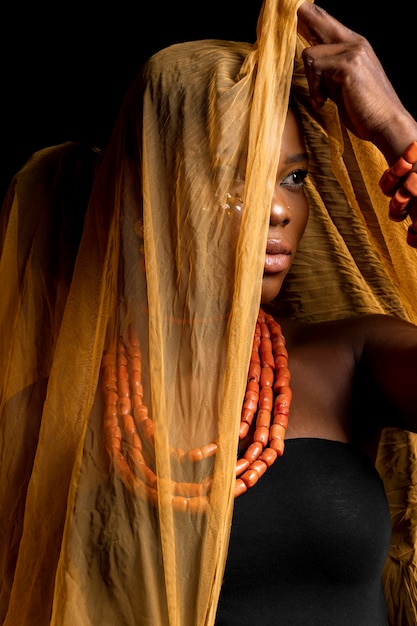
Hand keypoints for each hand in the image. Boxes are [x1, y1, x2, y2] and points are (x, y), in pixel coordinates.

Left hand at [297, 1, 416, 162]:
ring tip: (321, 98)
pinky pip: (315, 67)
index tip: (297, 9)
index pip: (328, 22)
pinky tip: (323, 102)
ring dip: (311, 81)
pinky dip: (314, 88)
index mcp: (354, 46)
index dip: (310, 16)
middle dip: (302, 16)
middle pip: (319, 19)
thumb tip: (310, 63)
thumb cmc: (365, 111)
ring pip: (310, 54)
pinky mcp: (349, 64)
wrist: (386, 124)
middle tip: (291, 9)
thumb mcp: (343, 87)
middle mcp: (355, 42)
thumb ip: (328, 71)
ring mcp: (353, 51)